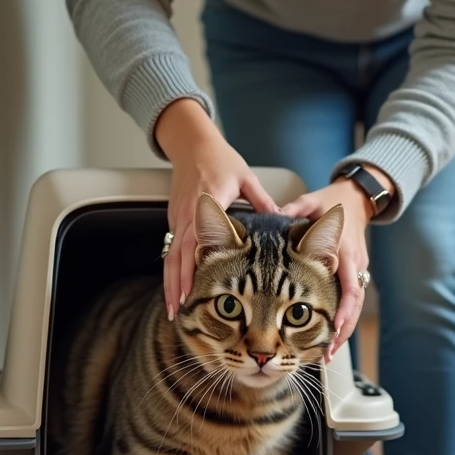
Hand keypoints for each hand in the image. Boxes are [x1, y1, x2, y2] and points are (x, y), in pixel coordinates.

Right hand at [156, 99, 277, 318]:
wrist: (192, 143)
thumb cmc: (219, 159)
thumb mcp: (245, 178)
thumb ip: (262, 201)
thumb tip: (284, 219)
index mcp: (208, 204)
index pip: (198, 239)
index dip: (195, 266)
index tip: (198, 288)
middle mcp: (190, 214)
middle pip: (178, 255)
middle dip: (178, 285)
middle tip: (182, 311)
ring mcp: (179, 218)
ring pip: (171, 256)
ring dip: (172, 283)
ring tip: (175, 308)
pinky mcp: (175, 219)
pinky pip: (172, 249)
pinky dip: (172, 271)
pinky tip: (177, 288)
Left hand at [281, 166, 391, 360]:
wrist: (356, 199)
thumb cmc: (330, 202)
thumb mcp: (311, 203)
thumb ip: (293, 211)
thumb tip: (271, 214)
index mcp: (344, 249)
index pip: (348, 282)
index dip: (342, 307)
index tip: (332, 326)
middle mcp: (354, 263)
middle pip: (353, 303)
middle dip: (341, 330)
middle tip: (327, 353)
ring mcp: (357, 271)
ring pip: (353, 308)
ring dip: (341, 332)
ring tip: (327, 356)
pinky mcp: (353, 275)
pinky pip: (349, 303)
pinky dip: (340, 322)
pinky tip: (328, 340)